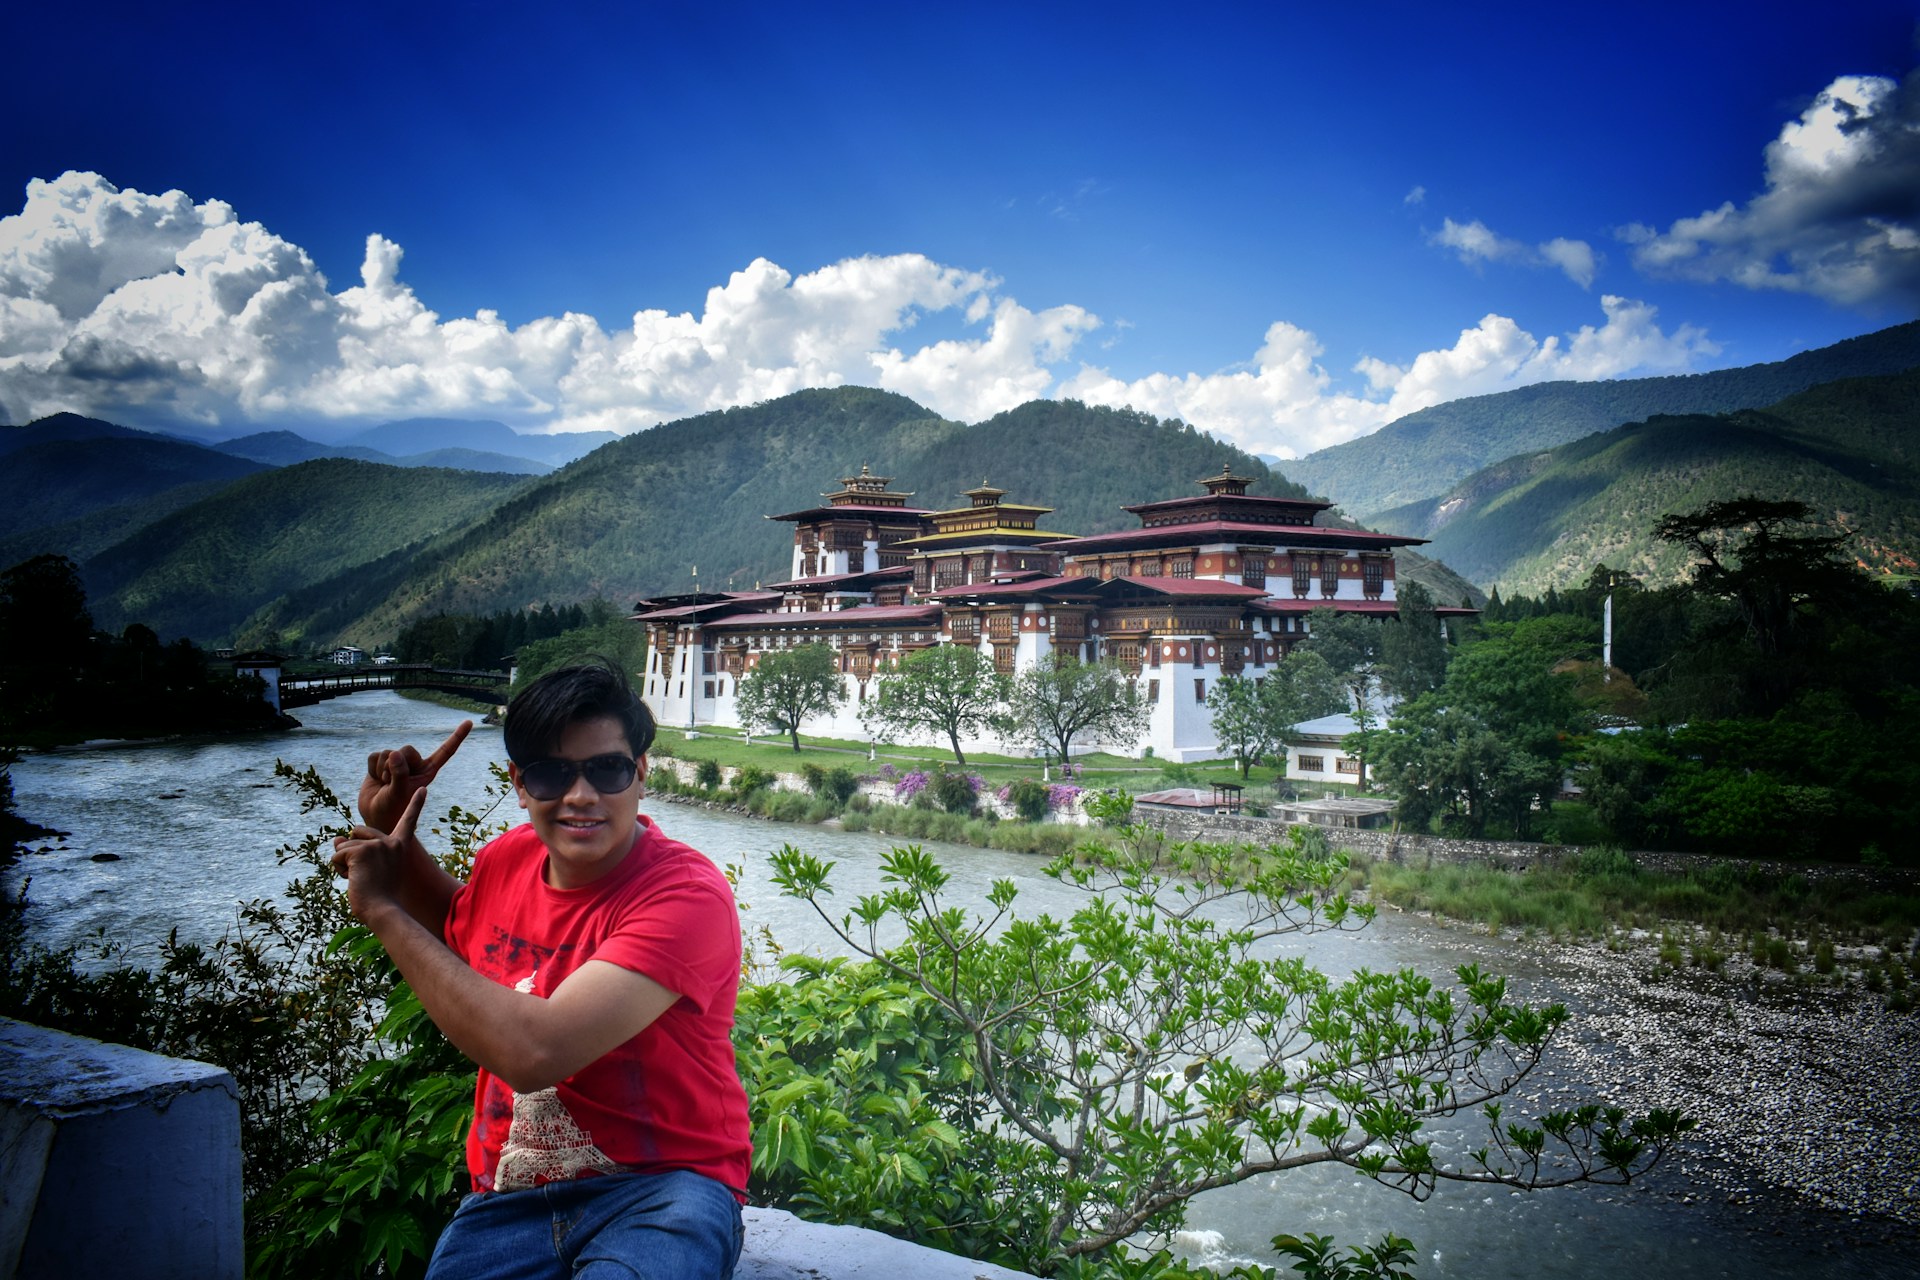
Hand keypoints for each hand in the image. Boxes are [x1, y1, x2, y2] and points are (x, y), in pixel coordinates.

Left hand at [332, 787, 428, 923]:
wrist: (382, 910)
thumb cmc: (380, 897)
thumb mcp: (370, 869)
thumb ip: (358, 852)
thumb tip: (336, 838)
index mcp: (399, 847)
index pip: (408, 821)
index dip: (415, 805)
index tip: (422, 788)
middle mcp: (390, 842)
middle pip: (357, 832)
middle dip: (350, 849)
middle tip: (361, 873)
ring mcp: (376, 845)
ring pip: (344, 847)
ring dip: (343, 865)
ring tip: (359, 879)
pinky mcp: (361, 851)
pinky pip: (337, 856)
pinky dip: (338, 869)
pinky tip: (352, 879)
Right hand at [359, 719, 470, 832]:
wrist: (375, 815)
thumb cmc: (392, 808)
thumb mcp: (399, 793)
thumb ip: (399, 774)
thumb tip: (395, 753)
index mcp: (427, 771)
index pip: (445, 751)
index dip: (457, 736)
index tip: (469, 722)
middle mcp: (414, 765)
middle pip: (407, 749)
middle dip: (395, 766)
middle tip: (392, 783)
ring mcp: (397, 763)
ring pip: (388, 753)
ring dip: (382, 770)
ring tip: (385, 784)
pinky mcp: (381, 763)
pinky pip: (374, 756)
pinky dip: (372, 769)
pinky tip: (375, 779)